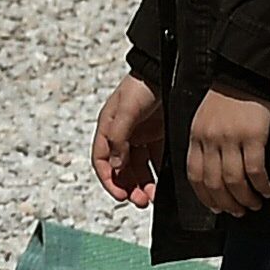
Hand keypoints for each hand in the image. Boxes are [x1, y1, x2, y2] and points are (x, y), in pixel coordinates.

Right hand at [92, 75, 162, 205]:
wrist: (168, 68)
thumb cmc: (142, 84)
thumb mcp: (125, 109)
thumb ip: (118, 138)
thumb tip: (114, 166)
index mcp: (109, 130)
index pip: (102, 162)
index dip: (109, 181)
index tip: (121, 196)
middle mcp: (123, 136)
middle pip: (121, 170)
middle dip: (128, 188)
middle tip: (140, 201)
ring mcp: (142, 138)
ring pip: (139, 170)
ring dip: (143, 185)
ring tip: (152, 197)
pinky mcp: (159, 137)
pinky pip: (156, 162)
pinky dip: (158, 175)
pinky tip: (164, 184)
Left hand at [184, 87, 269, 215]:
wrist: (247, 71)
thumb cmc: (230, 95)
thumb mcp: (206, 118)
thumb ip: (205, 143)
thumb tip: (213, 174)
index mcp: (196, 135)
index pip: (194, 175)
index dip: (205, 197)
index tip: (215, 208)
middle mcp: (210, 139)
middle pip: (213, 183)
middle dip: (226, 203)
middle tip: (237, 212)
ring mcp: (231, 138)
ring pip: (233, 180)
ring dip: (244, 198)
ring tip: (254, 205)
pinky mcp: (253, 135)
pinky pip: (255, 169)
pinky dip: (260, 185)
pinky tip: (266, 190)